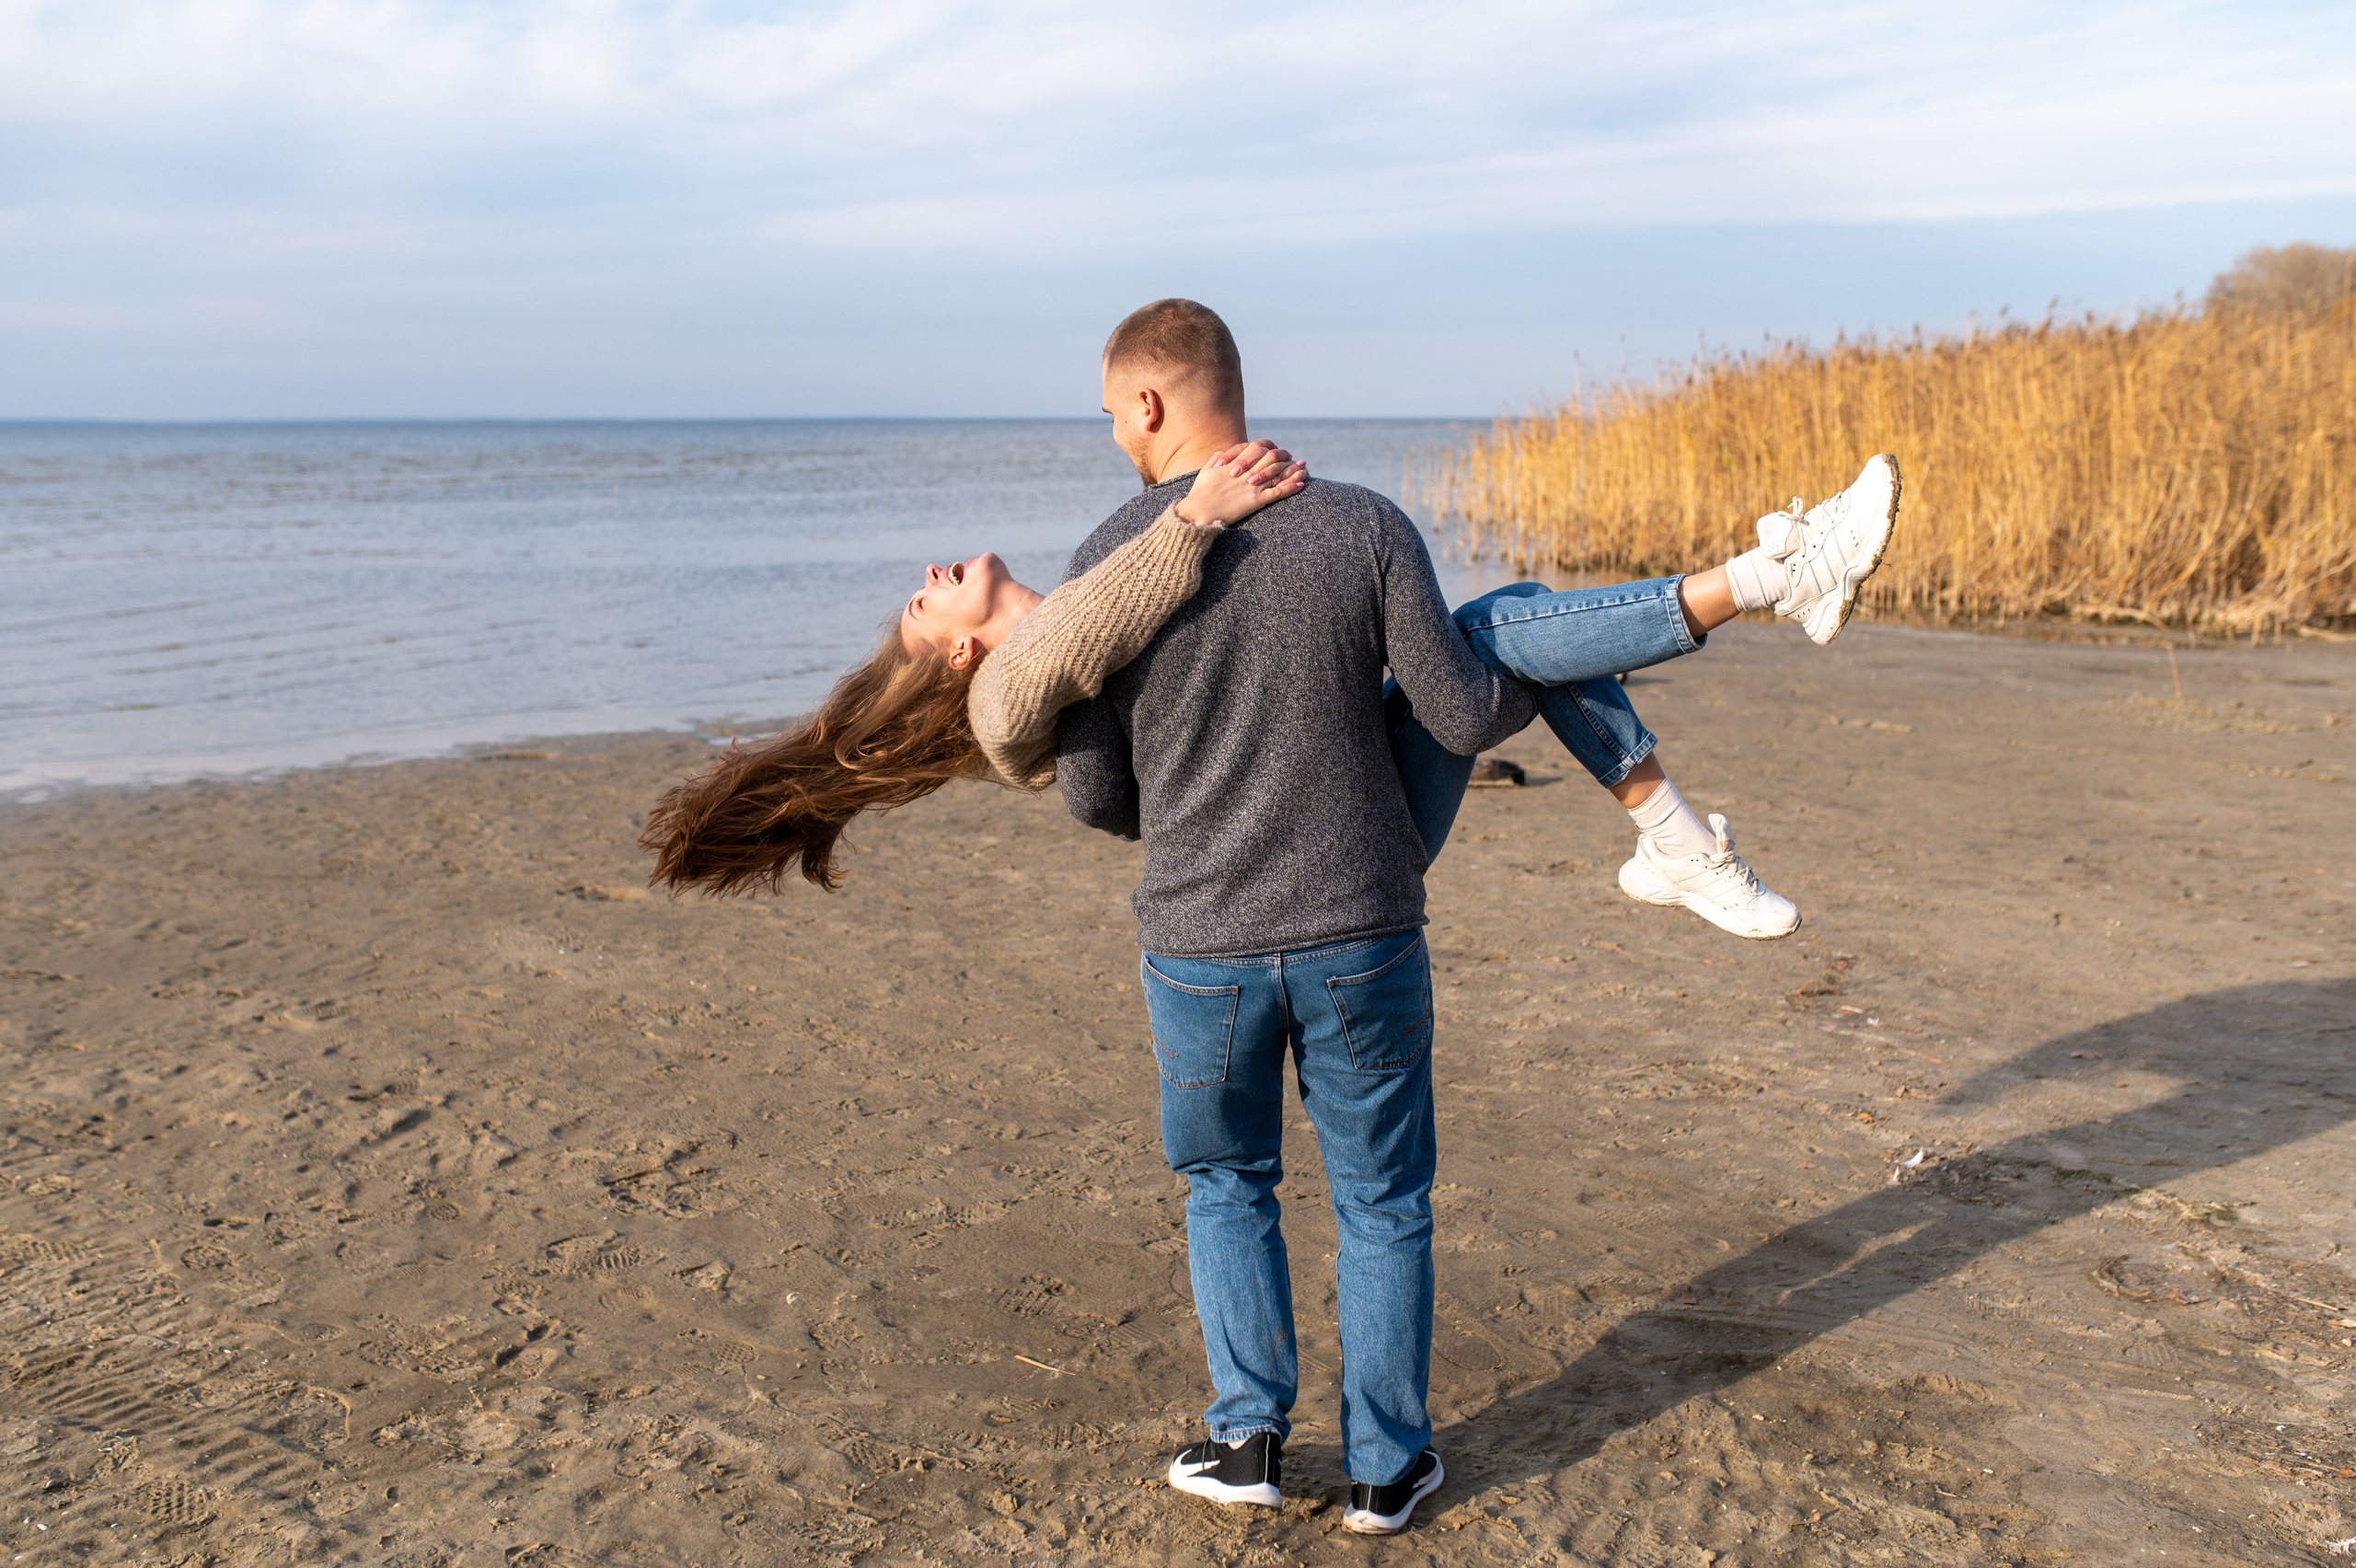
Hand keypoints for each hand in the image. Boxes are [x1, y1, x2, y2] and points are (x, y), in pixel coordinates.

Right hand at [1174, 439, 1308, 525]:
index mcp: (1236, 463)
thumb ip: (1216, 459)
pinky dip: (1291, 487)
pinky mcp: (1256, 500)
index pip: (1257, 449)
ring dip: (1293, 469)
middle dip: (1284, 456)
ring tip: (1304, 467)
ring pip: (1278, 473)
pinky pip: (1278, 492)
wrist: (1199, 512)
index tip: (1276, 450)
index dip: (1269, 448)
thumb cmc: (1199, 494)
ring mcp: (1252, 486)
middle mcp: (1247, 472)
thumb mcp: (1205, 471)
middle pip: (1271, 458)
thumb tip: (1223, 453)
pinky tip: (1301, 484)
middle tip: (1293, 456)